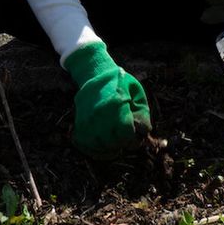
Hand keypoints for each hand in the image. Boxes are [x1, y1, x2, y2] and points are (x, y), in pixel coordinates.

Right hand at [64, 41, 150, 157]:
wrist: (95, 74)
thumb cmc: (121, 83)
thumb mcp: (137, 93)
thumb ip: (143, 114)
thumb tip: (144, 133)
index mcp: (117, 105)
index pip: (127, 135)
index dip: (134, 139)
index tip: (135, 135)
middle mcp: (100, 115)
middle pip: (114, 143)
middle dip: (123, 143)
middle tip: (126, 137)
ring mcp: (87, 121)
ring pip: (101, 147)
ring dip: (111, 148)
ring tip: (116, 141)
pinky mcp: (79, 124)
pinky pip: (86, 146)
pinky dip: (96, 150)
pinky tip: (104, 146)